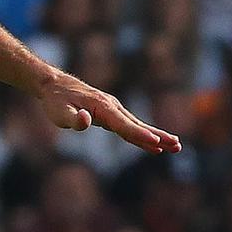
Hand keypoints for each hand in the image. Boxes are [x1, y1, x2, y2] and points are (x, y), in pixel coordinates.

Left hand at [37, 71, 180, 153]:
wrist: (55, 85)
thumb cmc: (56, 101)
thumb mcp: (58, 112)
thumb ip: (71, 118)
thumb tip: (86, 121)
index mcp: (102, 107)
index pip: (123, 125)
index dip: (139, 135)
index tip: (156, 143)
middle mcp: (112, 107)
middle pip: (137, 125)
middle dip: (157, 136)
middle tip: (176, 145)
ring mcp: (113, 109)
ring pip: (137, 125)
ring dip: (156, 136)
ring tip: (175, 146)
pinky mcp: (111, 113)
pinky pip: (130, 126)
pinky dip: (143, 135)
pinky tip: (154, 144)